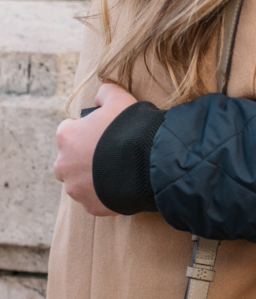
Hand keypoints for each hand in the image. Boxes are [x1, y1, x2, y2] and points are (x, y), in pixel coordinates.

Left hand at [54, 82, 137, 215]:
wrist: (149, 161)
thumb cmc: (131, 127)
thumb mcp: (120, 98)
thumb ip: (105, 92)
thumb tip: (99, 96)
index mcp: (66, 137)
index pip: (67, 131)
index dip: (86, 129)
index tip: (102, 131)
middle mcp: (64, 164)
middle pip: (68, 160)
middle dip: (83, 157)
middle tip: (107, 153)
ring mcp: (76, 189)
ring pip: (79, 182)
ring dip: (92, 177)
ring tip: (117, 170)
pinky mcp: (91, 206)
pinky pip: (95, 199)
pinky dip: (104, 194)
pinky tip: (122, 184)